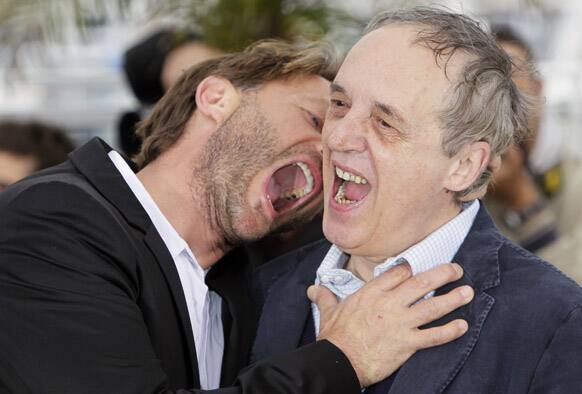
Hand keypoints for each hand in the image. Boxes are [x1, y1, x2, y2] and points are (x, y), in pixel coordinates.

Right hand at [307, 263, 472, 387]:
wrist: (339, 361)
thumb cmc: (334, 337)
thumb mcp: (328, 311)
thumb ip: (325, 297)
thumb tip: (313, 290)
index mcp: (372, 292)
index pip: (399, 272)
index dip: (411, 269)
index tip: (419, 268)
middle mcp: (389, 304)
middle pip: (421, 283)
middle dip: (442, 274)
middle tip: (456, 269)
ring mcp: (400, 323)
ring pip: (432, 306)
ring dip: (452, 298)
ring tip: (467, 291)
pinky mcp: (407, 344)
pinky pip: (433, 336)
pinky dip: (449, 331)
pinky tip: (462, 326)